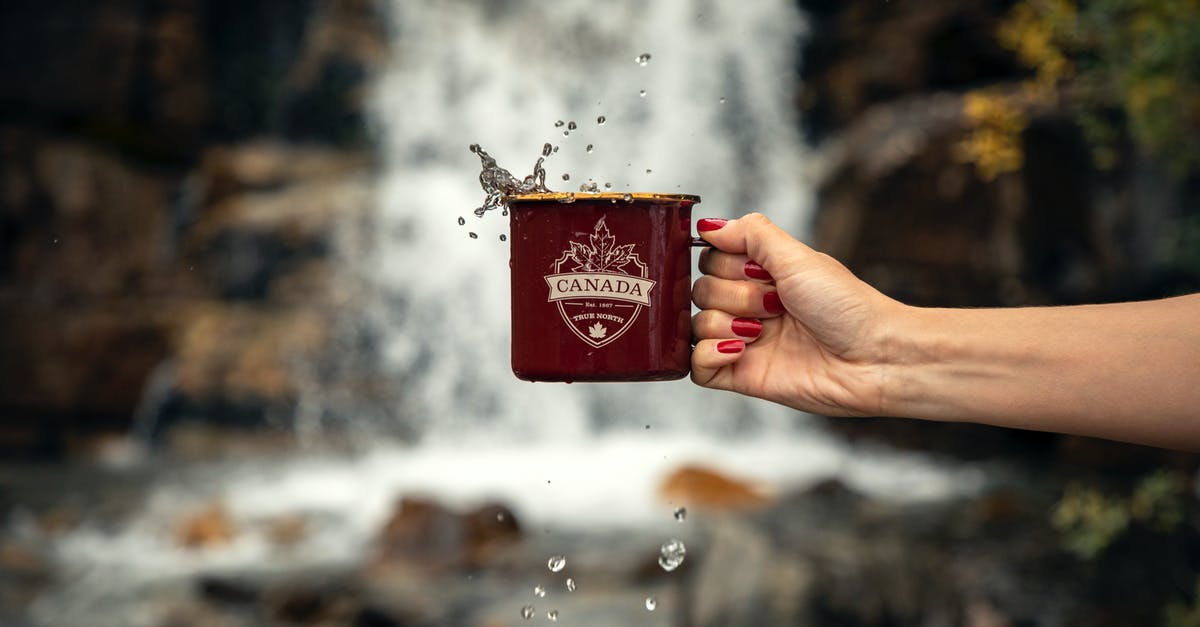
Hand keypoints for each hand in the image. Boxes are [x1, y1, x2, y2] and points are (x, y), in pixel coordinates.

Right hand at [690, 213, 900, 415]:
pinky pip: (697, 366)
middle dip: (735, 295)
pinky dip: (709, 354)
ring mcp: (744, 340)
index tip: (762, 271)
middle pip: (701, 290)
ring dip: (725, 323)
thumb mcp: (798, 257)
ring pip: (696, 324)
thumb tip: (708, 225)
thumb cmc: (847, 306)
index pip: (711, 259)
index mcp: (763, 274)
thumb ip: (751, 234)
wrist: (874, 359)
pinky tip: (739, 350)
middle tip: (775, 305)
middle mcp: (750, 305)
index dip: (727, 264)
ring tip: (762, 332)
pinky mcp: (741, 374)